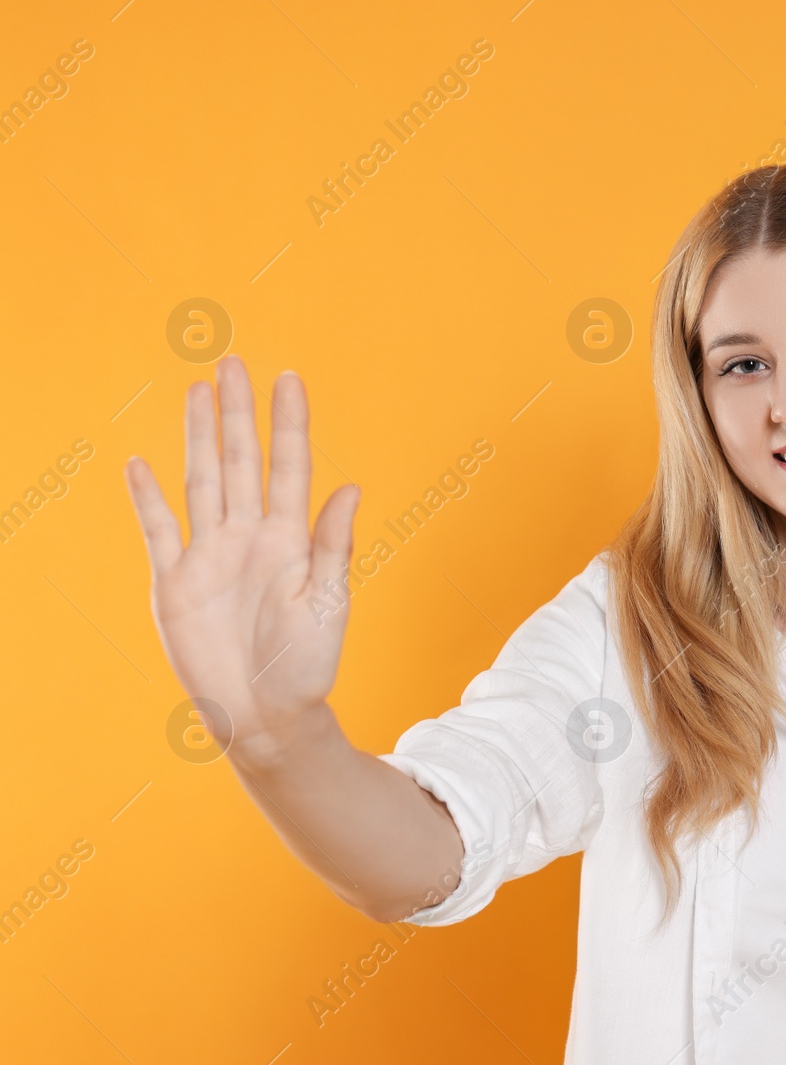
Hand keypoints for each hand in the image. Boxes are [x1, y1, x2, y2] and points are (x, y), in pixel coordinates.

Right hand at [125, 356, 359, 763]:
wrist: (267, 714)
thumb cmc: (308, 664)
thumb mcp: (328, 602)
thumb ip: (333, 544)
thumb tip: (351, 488)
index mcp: (291, 540)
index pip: (290, 467)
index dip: (288, 424)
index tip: (289, 378)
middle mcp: (249, 538)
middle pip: (240, 462)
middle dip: (237, 414)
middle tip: (234, 364)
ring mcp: (210, 556)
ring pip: (202, 482)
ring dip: (198, 438)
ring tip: (197, 392)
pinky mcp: (176, 583)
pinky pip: (159, 531)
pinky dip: (147, 498)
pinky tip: (140, 464)